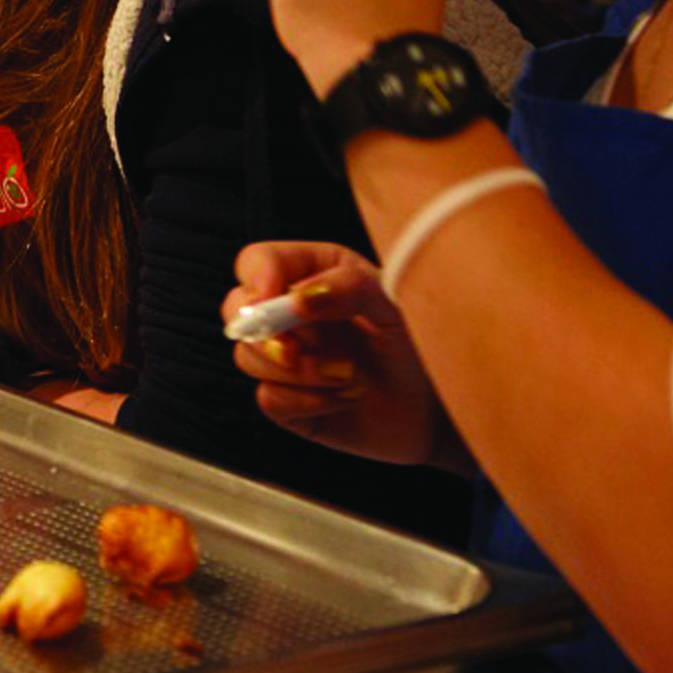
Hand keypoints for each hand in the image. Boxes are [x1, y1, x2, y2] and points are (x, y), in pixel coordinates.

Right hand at [225, 241, 440, 464]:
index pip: (258, 261)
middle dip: (266, 334)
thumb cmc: (420, 345)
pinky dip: (307, 402)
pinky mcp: (287, 400)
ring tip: (350, 377)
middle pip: (237, 310)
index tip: (272, 299)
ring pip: (248, 357)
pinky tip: (343, 400)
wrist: (436, 410)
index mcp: (312, 272)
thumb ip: (349, 287)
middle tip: (297, 351)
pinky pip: (268, 399)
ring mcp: (285, 357)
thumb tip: (297, 298)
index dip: (257, 278)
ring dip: (301, 373)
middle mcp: (290, 313)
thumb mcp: (394, 302)